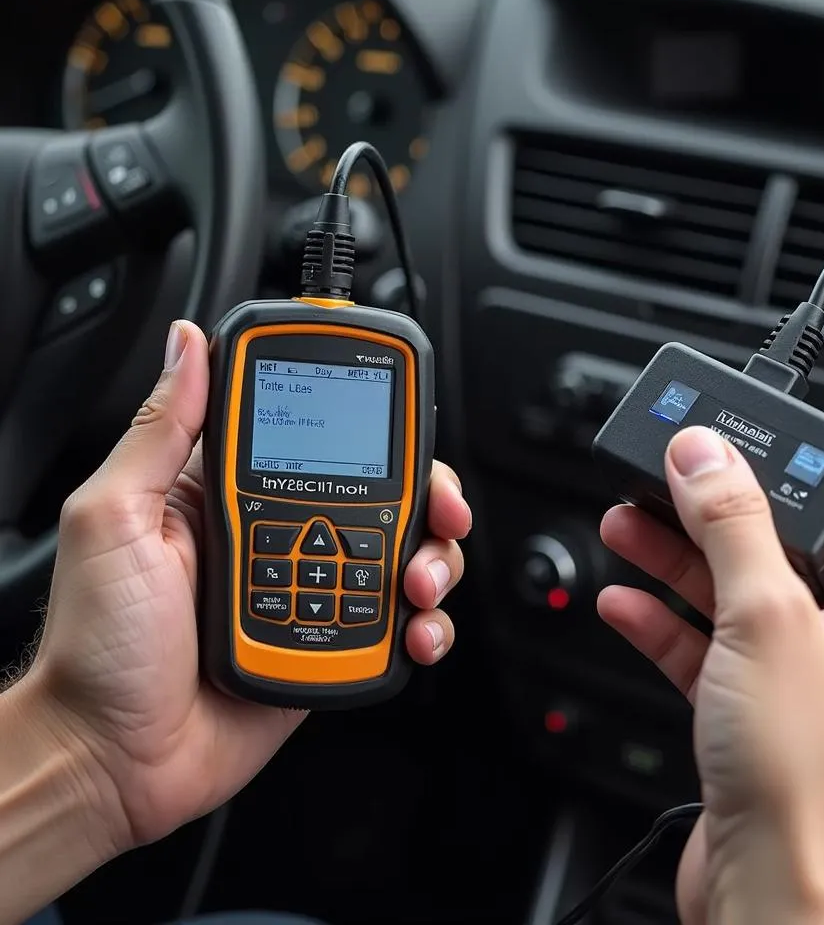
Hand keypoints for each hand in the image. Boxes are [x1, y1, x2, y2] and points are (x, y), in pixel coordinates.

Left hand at [19, 320, 471, 855]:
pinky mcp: (335, 638)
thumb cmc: (99, 644)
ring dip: (436, 562)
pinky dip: (426, 625)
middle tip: (442, 515)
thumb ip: (160, 430)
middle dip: (430, 498)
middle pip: (387, 492)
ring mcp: (316, 585)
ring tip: (418, 589)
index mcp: (236, 490)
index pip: (322, 434)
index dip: (373, 425)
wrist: (115, 759)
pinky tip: (414, 632)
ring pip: (407, 553)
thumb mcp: (115, 518)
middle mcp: (286, 531)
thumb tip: (188, 344)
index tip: (402, 427)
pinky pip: (401, 623)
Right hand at [598, 427, 823, 924]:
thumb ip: (732, 526)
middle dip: (718, 517)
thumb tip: (707, 454)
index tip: (755, 448)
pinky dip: (663, 625)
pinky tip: (624, 603)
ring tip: (627, 527)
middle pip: (783, 553)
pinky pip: (705, 653)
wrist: (773, 899)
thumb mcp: (766, 619)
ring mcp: (798, 688)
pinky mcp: (751, 722)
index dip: (814, 477)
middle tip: (667, 484)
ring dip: (678, 563)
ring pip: (735, 601)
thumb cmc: (809, 784)